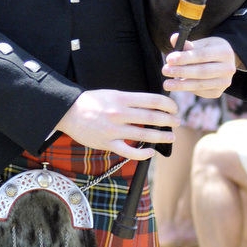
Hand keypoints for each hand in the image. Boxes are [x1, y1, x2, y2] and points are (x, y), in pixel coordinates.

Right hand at [56, 89, 177, 158]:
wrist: (69, 112)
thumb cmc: (92, 101)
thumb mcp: (112, 94)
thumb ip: (131, 100)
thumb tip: (152, 104)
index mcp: (122, 98)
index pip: (152, 100)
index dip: (167, 104)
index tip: (174, 108)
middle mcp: (119, 113)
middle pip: (152, 117)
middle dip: (168, 120)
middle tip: (177, 122)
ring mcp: (114, 129)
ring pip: (144, 134)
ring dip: (161, 136)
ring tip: (171, 136)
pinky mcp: (108, 143)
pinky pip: (129, 151)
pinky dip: (142, 153)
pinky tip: (151, 151)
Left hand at [162, 34, 236, 98]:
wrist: (222, 61)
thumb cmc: (208, 49)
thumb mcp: (200, 43)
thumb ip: (187, 43)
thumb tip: (173, 38)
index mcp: (225, 52)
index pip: (202, 55)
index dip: (185, 58)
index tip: (169, 59)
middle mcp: (228, 68)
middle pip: (202, 72)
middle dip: (181, 72)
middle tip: (165, 70)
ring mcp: (225, 82)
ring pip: (200, 84)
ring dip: (182, 84)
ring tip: (167, 83)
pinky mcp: (218, 92)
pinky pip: (200, 91)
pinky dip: (188, 89)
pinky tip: (178, 85)